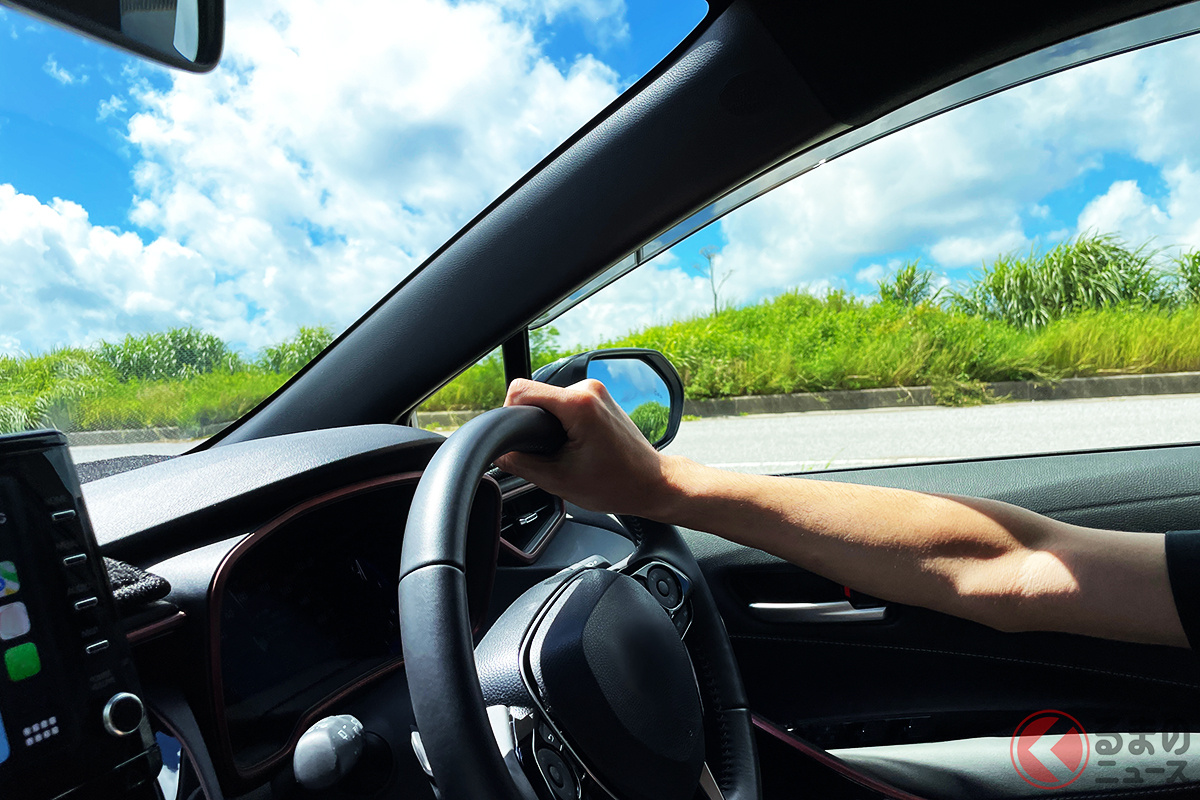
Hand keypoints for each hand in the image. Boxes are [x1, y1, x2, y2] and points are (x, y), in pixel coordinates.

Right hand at [494, 378, 677, 517]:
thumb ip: (520, 463)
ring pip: (549, 400)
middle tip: (549, 455)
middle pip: (534, 395)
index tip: (521, 442)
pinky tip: (575, 445)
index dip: (510, 416)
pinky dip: (561, 423)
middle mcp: (588, 388)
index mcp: (579, 403)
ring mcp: (595, 390)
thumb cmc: (616, 484)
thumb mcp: (558, 480)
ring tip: (566, 452)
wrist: (652, 483)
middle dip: (532, 425)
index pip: (520, 390)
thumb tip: (497, 452)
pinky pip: (564, 403)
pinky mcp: (598, 397)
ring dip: (548, 425)